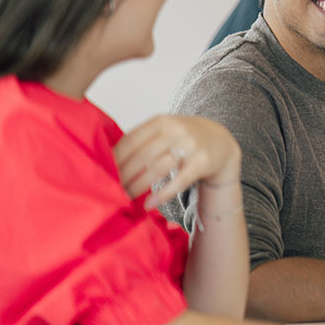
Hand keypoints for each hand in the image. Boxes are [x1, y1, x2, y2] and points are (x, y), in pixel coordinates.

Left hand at [114, 115, 240, 209]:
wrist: (221, 141)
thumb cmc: (185, 138)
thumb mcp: (165, 129)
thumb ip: (142, 139)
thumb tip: (108, 158)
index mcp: (162, 121)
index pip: (131, 139)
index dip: (116, 158)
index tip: (103, 172)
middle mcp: (177, 131)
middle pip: (142, 156)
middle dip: (124, 175)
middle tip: (111, 189)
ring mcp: (191, 146)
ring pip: (157, 169)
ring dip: (138, 186)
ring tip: (126, 196)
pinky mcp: (202, 162)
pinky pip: (178, 181)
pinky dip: (162, 194)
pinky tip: (149, 203)